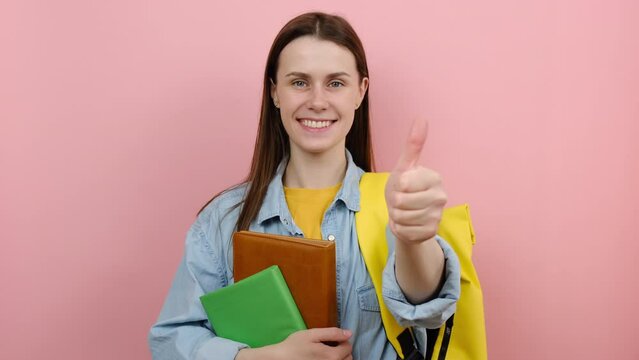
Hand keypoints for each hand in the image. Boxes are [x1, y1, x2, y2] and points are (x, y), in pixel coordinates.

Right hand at [236, 328, 352, 359]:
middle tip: (330, 345)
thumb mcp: (312, 334)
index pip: (348, 347)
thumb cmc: (294, 346)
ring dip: (339, 358)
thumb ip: (332, 333)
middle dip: (343, 350)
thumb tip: (349, 333)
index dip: (342, 339)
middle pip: (348, 358)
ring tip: (327, 353)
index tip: (333, 338)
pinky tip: (322, 359)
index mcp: (332, 356)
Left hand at [385, 118, 446, 244]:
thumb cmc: (403, 187)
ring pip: (403, 217)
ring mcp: (438, 216)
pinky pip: (406, 231)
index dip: (396, 186)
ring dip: (397, 216)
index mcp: (434, 178)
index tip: (402, 185)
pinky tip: (407, 223)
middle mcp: (441, 196)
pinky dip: (400, 228)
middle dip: (395, 202)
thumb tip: (421, 118)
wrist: (405, 214)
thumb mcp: (404, 166)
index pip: (404, 183)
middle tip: (401, 200)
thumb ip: (413, 144)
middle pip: (402, 202)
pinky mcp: (432, 232)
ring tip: (403, 211)